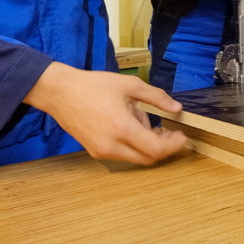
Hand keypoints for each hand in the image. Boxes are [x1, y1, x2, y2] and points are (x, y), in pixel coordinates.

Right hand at [24, 63, 187, 164]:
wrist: (60, 93)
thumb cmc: (94, 86)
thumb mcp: (130, 85)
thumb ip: (156, 97)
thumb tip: (177, 109)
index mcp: (122, 128)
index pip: (156, 149)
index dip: (173, 145)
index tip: (182, 135)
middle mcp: (112, 146)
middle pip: (148, 158)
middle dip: (163, 146)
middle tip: (169, 130)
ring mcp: (102, 152)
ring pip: (135, 157)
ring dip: (147, 143)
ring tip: (142, 117)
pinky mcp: (95, 152)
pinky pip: (122, 153)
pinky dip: (133, 143)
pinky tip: (129, 123)